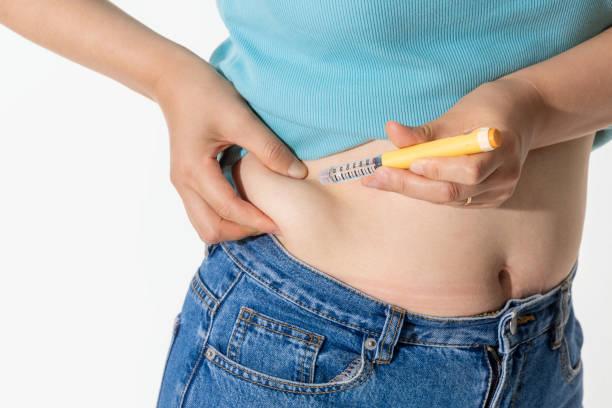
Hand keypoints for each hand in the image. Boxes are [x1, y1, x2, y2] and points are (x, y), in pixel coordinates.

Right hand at [154, 55, 307, 242]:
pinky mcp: (187, 179)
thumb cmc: (205, 93)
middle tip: (271, 222)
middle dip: (242, 231)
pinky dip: (225, 216)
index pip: (228, 209)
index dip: (256, 220)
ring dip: (232, 227)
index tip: (281, 223)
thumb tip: (298, 173)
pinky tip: (247, 204)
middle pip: (210, 229)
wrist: (174, 79)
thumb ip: (269, 148)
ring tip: (260, 216)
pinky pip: (204, 212)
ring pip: (205, 225)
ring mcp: (182, 183)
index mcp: (194, 170)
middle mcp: (183, 183)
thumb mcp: (240, 118)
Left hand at [361, 77, 544, 207]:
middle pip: (454, 192)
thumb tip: (391, 131)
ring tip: (382, 178)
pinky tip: (406, 181)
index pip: (469, 170)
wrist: (521, 115)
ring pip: (449, 199)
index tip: (403, 162)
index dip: (435, 170)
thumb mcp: (457, 114)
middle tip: (376, 177)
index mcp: (502, 148)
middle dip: (411, 185)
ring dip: (414, 189)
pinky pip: (453, 200)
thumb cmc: (487, 109)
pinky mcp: (490, 199)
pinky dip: (428, 191)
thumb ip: (424, 132)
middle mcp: (505, 176)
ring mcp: (499, 192)